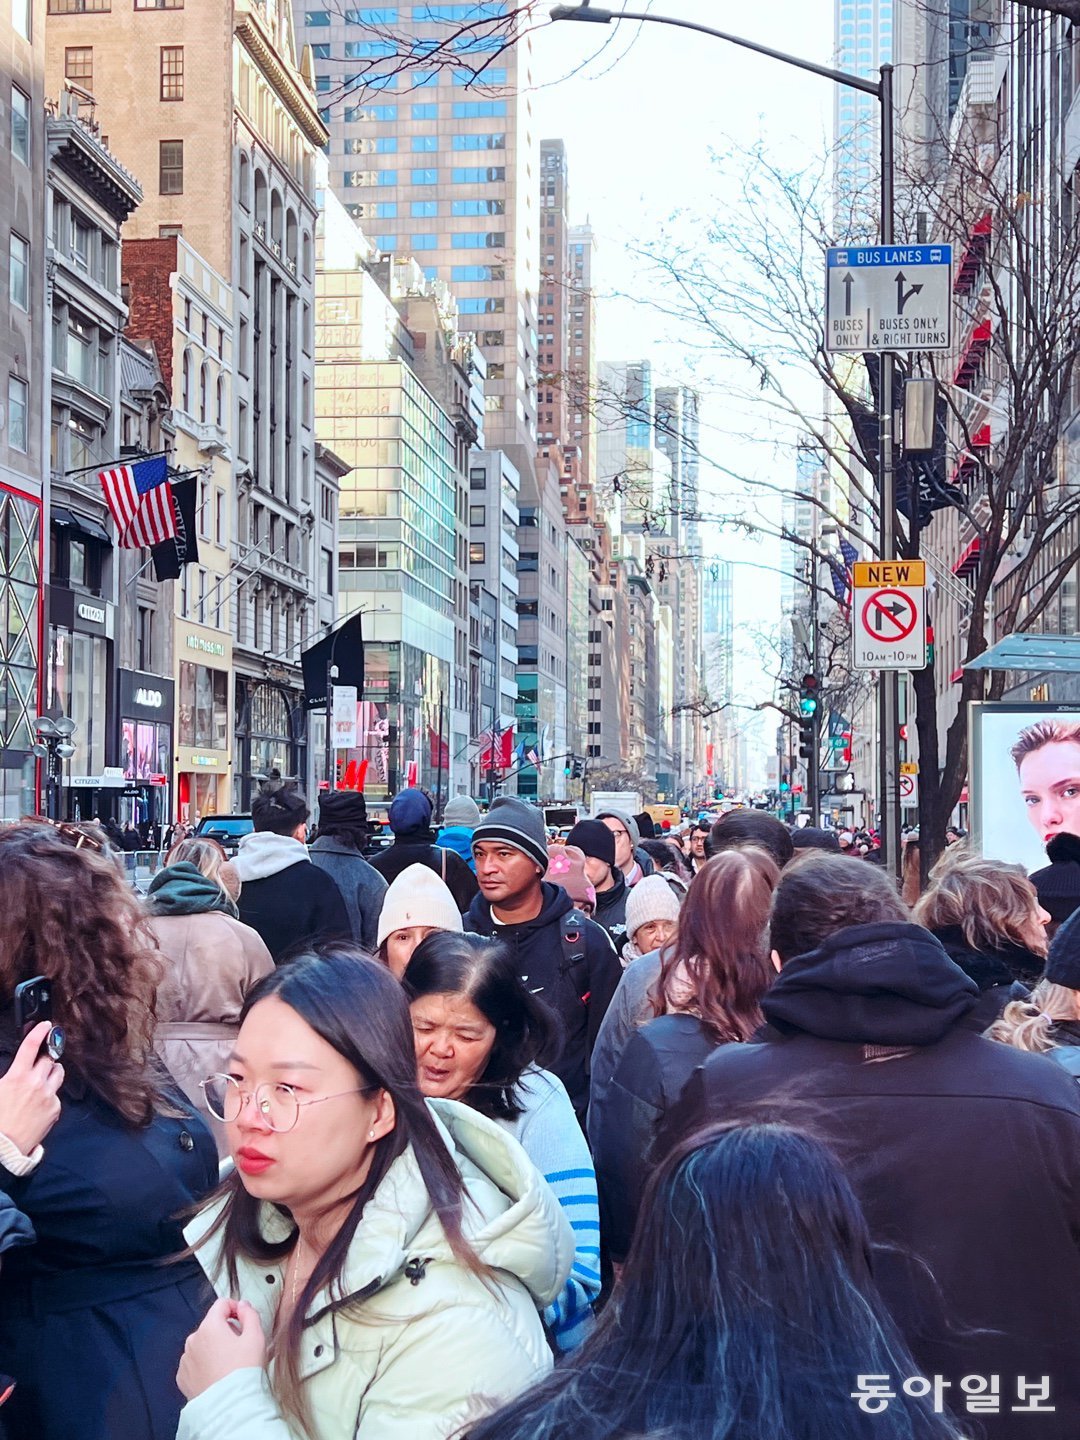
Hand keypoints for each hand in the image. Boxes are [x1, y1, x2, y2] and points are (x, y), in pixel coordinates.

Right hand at [0, 1023, 62, 1154]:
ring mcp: (48, 1095)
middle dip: (44, 1057)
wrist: (4, 1147)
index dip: (39, 1032)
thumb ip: (9, 1076)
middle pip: (49, 1058)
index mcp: (16, 1077)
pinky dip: (50, 1095)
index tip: (45, 1024)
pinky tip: (39, 1104)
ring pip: (58, 1073)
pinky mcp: (55, 1108)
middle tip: (39, 1062)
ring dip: (51, 1072)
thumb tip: (16, 1069)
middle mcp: (35, 1083)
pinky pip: (56, 1094)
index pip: (30, 1046)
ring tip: (41, 1080)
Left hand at [177, 1297, 266, 1399]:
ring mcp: (186, 1359)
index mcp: (210, 1326)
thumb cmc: (243, 1371)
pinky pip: (195, 1362)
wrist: (229, 1406)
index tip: (244, 1319)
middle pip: (212, 1325)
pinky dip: (204, 1364)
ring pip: (202, 1344)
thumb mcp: (255, 1337)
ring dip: (214, 1347)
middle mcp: (193, 1339)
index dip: (236, 1308)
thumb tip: (243, 1305)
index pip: (222, 1304)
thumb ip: (250, 1314)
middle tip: (241, 1346)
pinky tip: (217, 1374)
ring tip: (229, 1364)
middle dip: (226, 1330)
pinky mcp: (183, 1377)